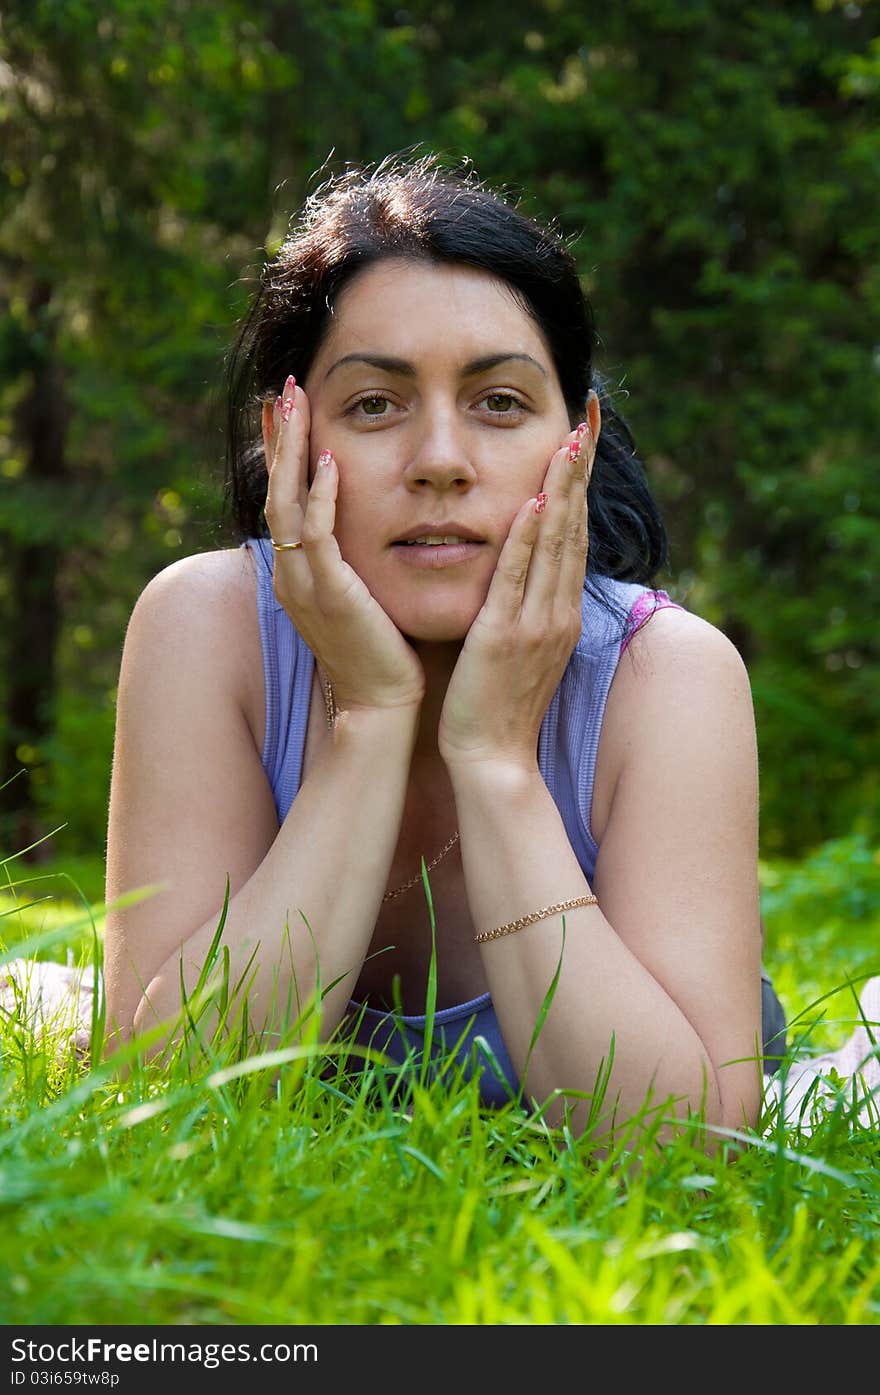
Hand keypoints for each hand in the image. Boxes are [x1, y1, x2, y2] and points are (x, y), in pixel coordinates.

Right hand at [262, 377, 425, 713]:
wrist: (384, 707)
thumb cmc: (385, 656)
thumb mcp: (364, 598)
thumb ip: (358, 561)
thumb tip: (379, 524)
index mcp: (298, 575)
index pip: (284, 500)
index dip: (283, 453)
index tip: (288, 410)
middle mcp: (291, 575)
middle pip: (274, 490)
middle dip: (278, 437)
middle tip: (283, 387)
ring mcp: (304, 584)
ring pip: (286, 503)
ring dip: (291, 450)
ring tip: (295, 402)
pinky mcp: (329, 594)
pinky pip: (315, 534)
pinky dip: (320, 494)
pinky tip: (329, 459)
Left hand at [437, 417, 595, 770]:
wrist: (494, 760)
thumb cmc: (498, 705)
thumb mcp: (521, 648)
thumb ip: (526, 607)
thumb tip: (524, 570)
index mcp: (562, 611)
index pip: (574, 534)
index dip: (580, 483)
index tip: (583, 437)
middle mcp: (559, 611)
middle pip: (574, 526)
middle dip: (580, 469)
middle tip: (587, 417)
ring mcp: (537, 624)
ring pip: (553, 545)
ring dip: (561, 490)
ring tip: (568, 441)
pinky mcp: (506, 637)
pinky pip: (517, 580)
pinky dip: (526, 541)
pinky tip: (531, 504)